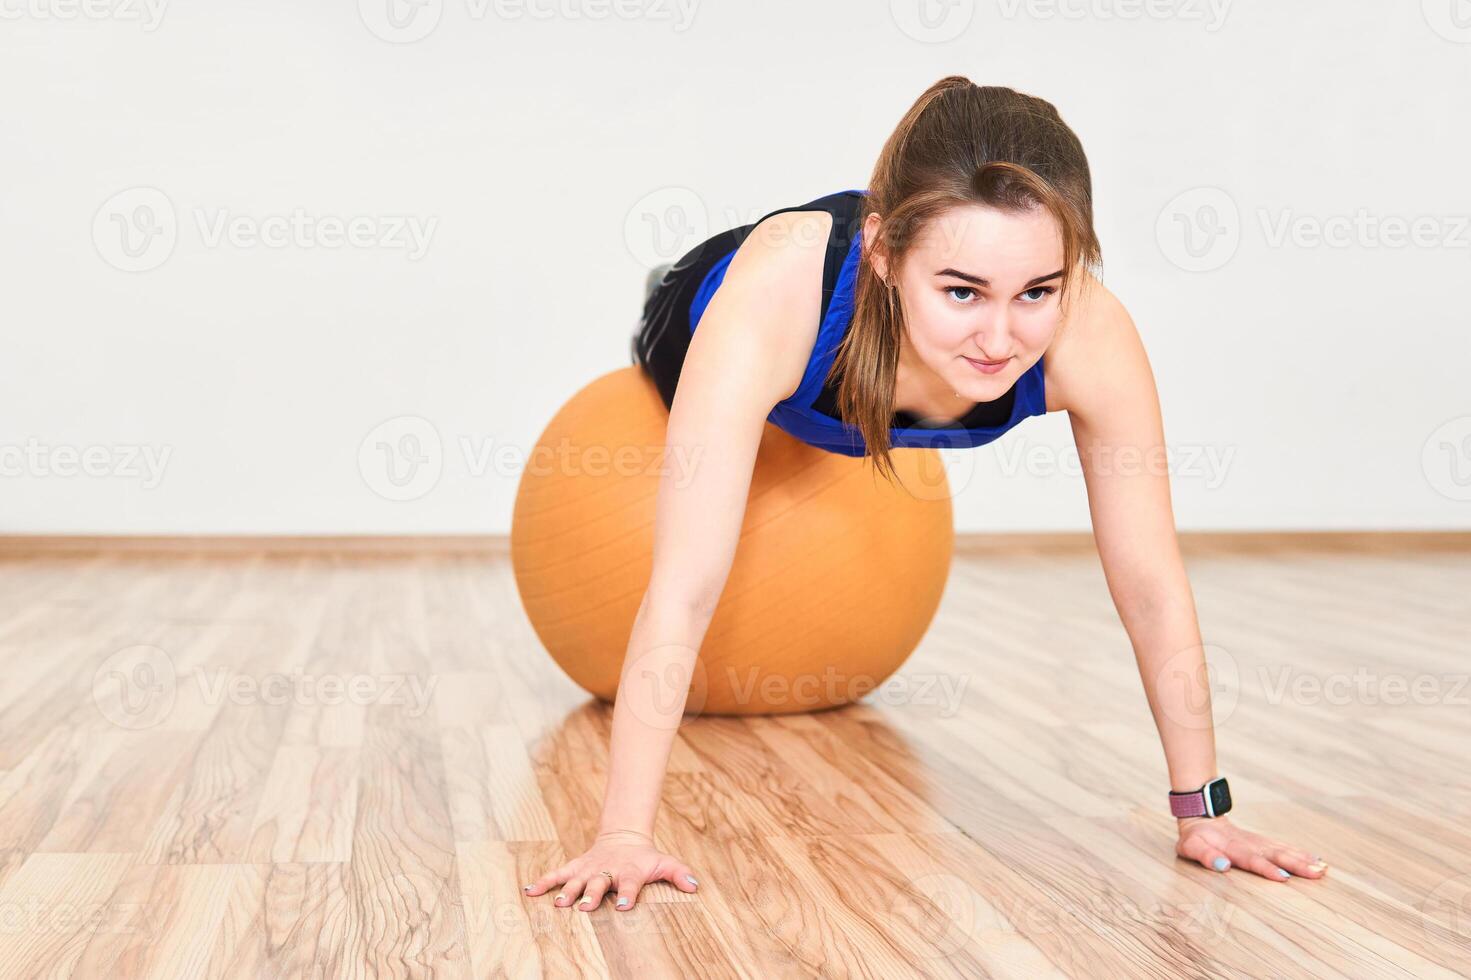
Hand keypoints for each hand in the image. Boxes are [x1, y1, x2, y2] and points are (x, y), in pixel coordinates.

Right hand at [521, 830, 699, 910]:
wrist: (624, 838)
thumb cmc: (645, 858)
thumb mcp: (663, 862)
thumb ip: (678, 873)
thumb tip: (695, 885)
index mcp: (629, 871)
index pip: (630, 883)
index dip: (628, 894)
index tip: (624, 905)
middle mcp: (607, 871)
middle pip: (599, 883)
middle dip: (592, 895)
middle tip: (586, 907)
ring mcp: (589, 869)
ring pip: (576, 880)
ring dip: (568, 891)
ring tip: (558, 904)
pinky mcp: (576, 867)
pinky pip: (558, 874)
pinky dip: (544, 881)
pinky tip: (529, 890)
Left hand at [1176, 816, 1327, 880]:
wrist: (1201, 817)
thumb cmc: (1195, 838)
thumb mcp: (1190, 847)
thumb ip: (1205, 856)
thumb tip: (1222, 866)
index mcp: (1233, 848)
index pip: (1252, 860)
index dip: (1266, 869)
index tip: (1284, 877)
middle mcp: (1250, 844)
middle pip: (1275, 855)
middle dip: (1296, 865)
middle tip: (1317, 874)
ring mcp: (1259, 842)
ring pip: (1284, 850)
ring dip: (1303, 859)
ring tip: (1323, 869)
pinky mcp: (1263, 842)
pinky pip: (1284, 847)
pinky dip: (1301, 853)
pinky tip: (1318, 860)